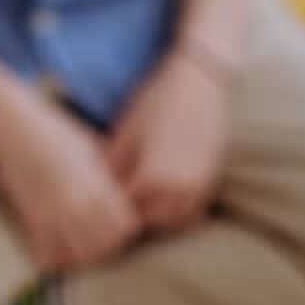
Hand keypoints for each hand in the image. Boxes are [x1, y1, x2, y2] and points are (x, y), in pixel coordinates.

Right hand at [0, 90, 140, 271]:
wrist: (13, 129)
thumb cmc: (55, 132)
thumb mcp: (91, 147)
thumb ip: (109, 173)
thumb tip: (127, 188)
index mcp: (96, 184)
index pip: (125, 226)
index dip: (126, 227)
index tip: (121, 219)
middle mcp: (77, 204)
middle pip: (106, 246)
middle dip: (109, 245)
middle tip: (103, 235)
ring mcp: (53, 215)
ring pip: (80, 257)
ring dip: (84, 254)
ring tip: (83, 243)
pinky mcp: (31, 220)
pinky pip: (49, 256)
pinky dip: (57, 257)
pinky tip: (60, 244)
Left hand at [106, 48, 232, 231]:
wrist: (201, 82)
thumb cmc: (158, 100)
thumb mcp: (126, 129)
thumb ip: (112, 163)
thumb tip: (93, 185)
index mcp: (151, 176)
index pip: (123, 210)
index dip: (108, 207)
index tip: (97, 202)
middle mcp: (177, 188)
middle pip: (146, 221)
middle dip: (131, 216)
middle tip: (116, 206)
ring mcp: (197, 187)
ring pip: (171, 223)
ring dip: (155, 219)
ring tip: (139, 205)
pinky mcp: (211, 182)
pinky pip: (191, 213)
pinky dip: (177, 214)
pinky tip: (163, 202)